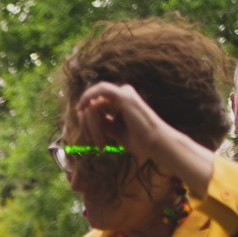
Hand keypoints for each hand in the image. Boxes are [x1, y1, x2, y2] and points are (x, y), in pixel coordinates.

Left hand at [73, 81, 214, 191]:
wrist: (154, 143)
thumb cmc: (137, 139)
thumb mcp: (112, 129)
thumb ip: (100, 121)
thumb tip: (83, 115)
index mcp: (119, 102)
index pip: (94, 104)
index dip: (85, 118)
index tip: (87, 137)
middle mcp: (122, 94)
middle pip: (92, 102)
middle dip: (85, 121)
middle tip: (89, 139)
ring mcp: (124, 93)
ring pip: (94, 102)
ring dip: (91, 123)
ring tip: (101, 141)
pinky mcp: (124, 96)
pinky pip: (100, 93)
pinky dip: (90, 105)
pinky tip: (86, 114)